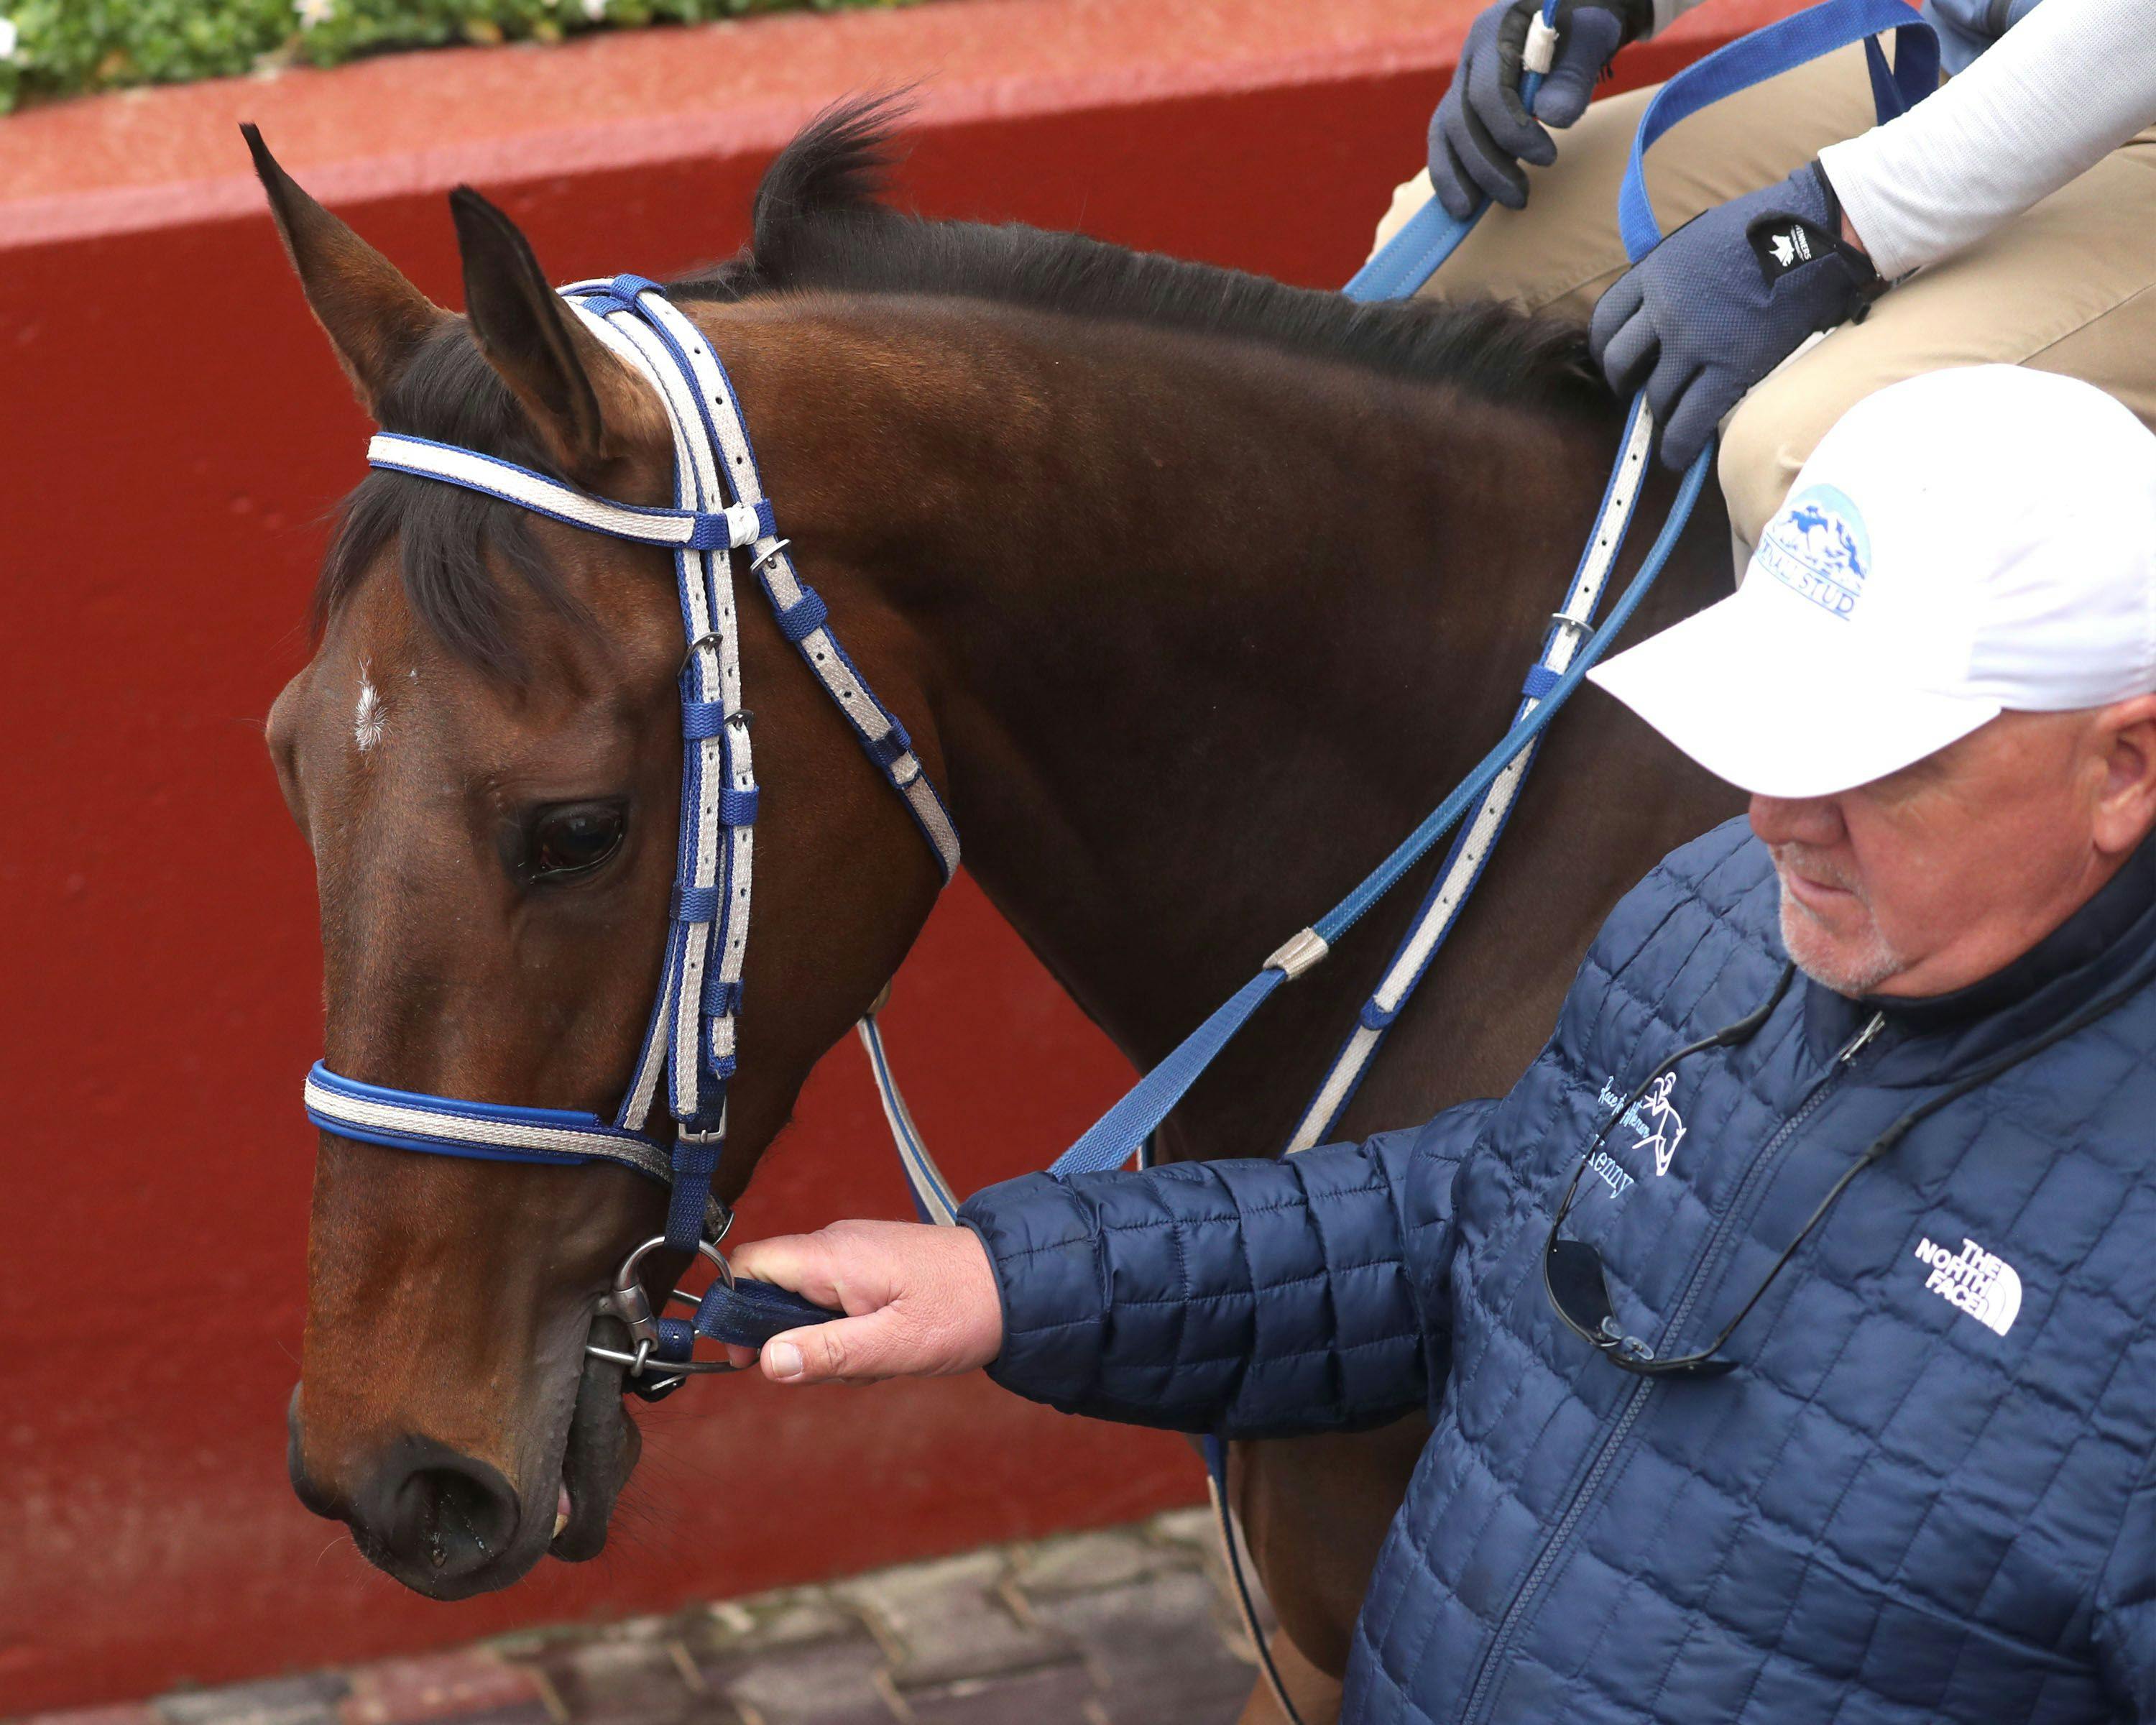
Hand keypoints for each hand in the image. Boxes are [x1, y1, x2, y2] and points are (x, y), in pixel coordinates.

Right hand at [725, 1219, 1003, 1384]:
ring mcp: (856, 1250)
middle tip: (834, 1368)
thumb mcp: (893, 1346)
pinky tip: (885, 1345)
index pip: (750, 1264)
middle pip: (773, 1287)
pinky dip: (848, 1329)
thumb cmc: (964, 1310)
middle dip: (790, 1337)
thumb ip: (826, 1353)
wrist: (1021, 1284)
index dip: (733, 1308)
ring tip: (874, 1359)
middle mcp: (837, 1244)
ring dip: (826, 1339)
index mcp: (833, 1256)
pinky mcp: (873, 1262)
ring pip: (806, 1299)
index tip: (746, 1355)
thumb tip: (766, 1360)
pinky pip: (836, 1297)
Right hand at [1429, 0, 1651, 219]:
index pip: (1488, 93)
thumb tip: (1553, 119)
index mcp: (1495, 31)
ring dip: (1460, 178)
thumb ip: (1574, 74)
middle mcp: (1469, 55)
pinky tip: (1465, 203)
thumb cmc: (1587, 24)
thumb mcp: (1591, 39)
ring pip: (1444, 135)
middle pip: (1459, 120)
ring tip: (1478, 212)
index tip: (1548, 159)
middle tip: (1521, 198)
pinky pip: (1445, 142)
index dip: (1512, 132)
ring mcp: (1461, 81)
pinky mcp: (1463, 104)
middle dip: (1486, 166)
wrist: (1577, 19)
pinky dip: (1451, 175)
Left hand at [1590, 161, 1882, 469]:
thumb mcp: (1702, 239)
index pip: (1606, 321)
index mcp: (1655, 270)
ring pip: (1656, 397)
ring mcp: (1696, 339)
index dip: (1607, 350)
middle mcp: (1665, 306)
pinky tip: (1677, 457)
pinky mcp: (1731, 368)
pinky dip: (1677, 446)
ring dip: (1661, 414)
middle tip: (1642, 394)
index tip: (1617, 363)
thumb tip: (1657, 312)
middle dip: (1627, 386)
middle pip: (1621, 363)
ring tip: (1673, 419)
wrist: (1821, 230)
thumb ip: (1673, 274)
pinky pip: (1689, 421)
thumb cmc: (1770, 230)